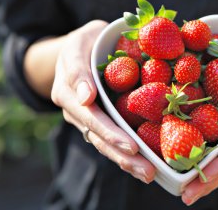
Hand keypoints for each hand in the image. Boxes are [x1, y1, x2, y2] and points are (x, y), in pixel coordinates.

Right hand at [51, 20, 155, 183]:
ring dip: (127, 161)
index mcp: (68, 90)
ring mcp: (86, 118)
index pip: (90, 116)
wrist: (81, 49)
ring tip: (149, 174)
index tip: (130, 145)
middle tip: (147, 170)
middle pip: (99, 137)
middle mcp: (76, 109)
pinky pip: (111, 139)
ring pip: (105, 144)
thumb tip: (86, 98)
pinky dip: (127, 154)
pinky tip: (146, 165)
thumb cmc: (85, 42)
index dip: (110, 132)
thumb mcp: (80, 42)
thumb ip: (78, 68)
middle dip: (123, 154)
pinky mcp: (99, 121)